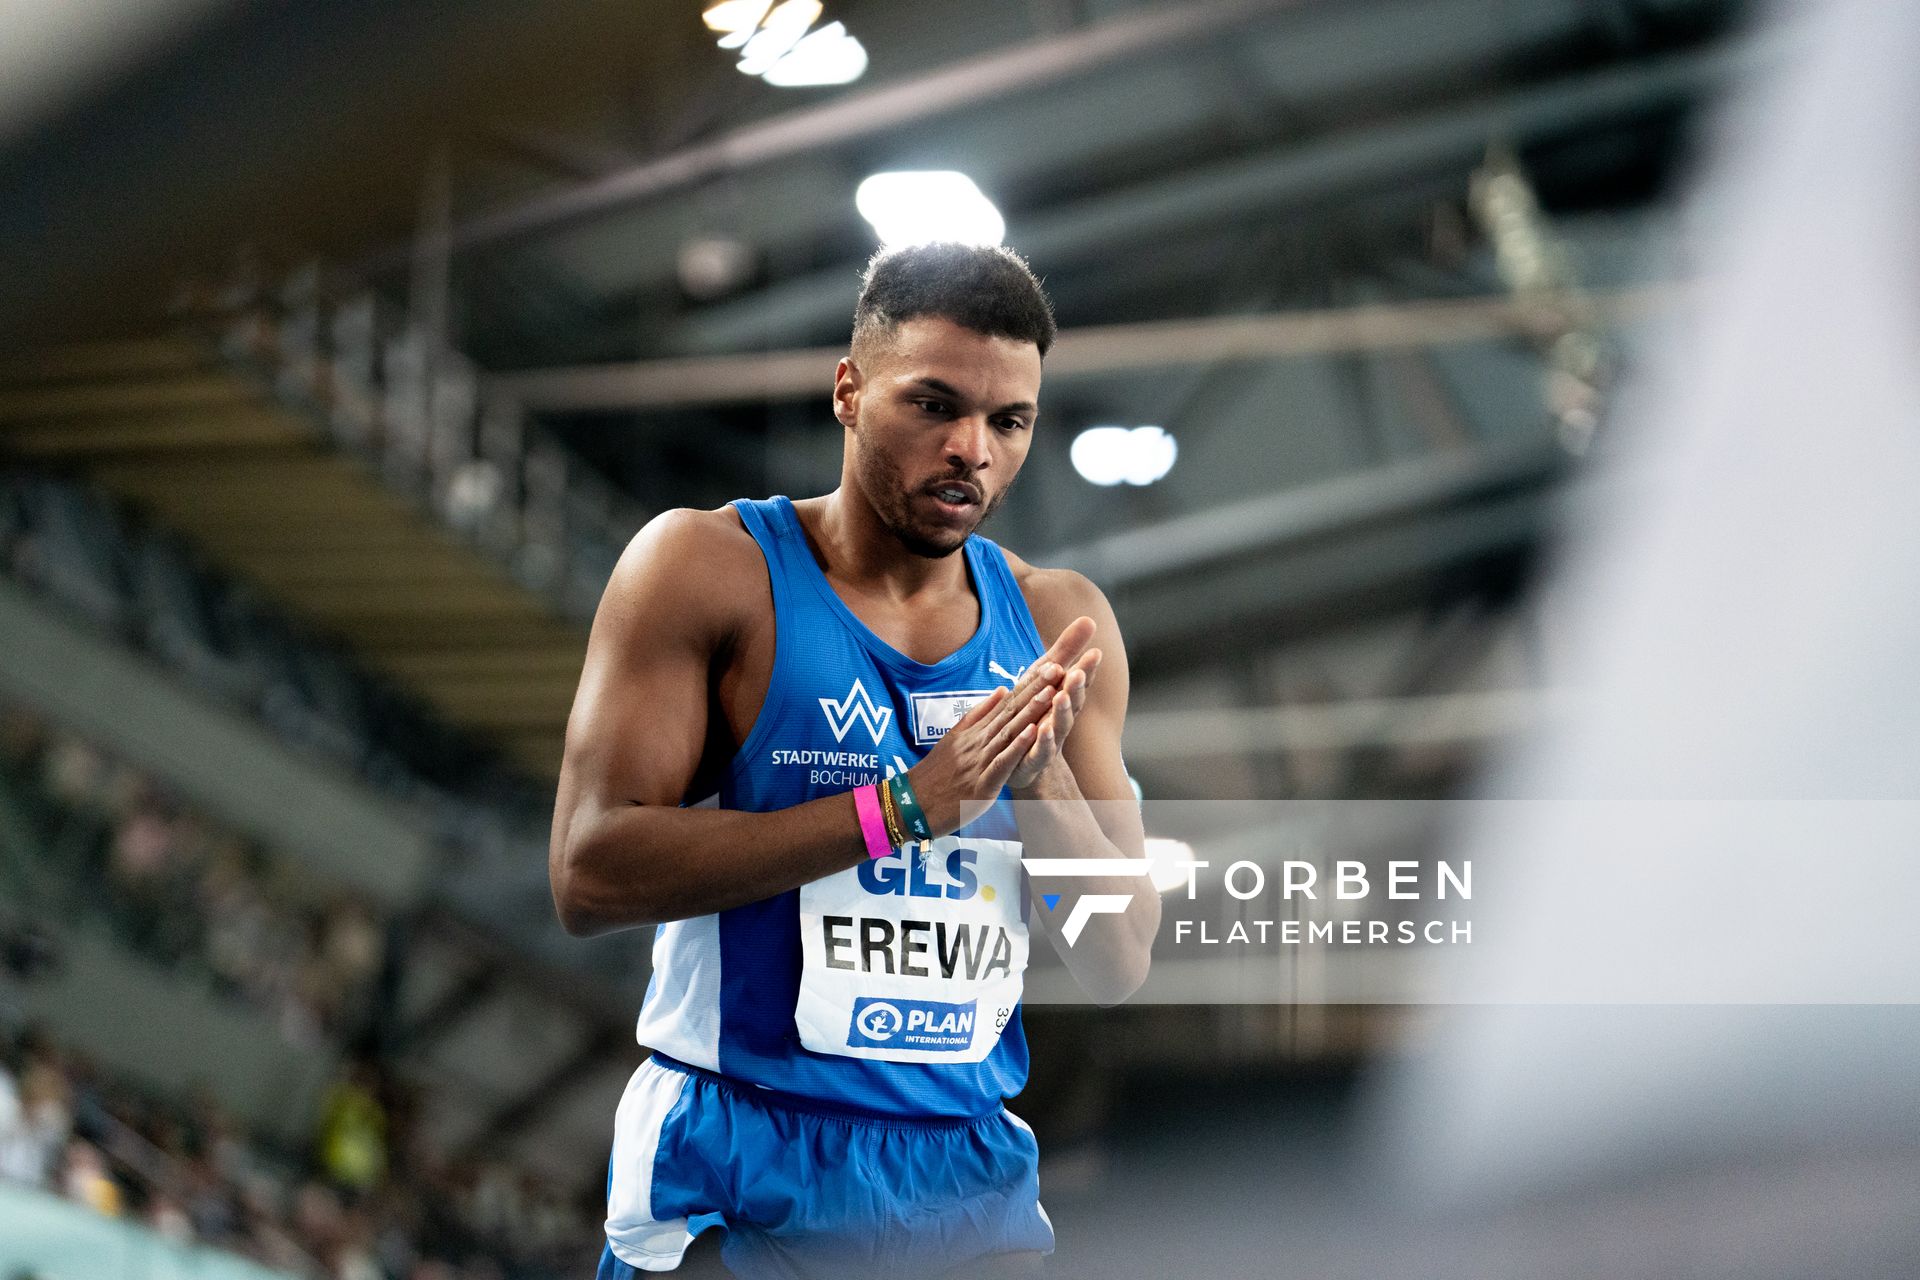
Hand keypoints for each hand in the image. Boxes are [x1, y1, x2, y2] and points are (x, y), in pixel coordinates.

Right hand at [906, 620, 1092, 832]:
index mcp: (975, 731)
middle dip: (1036, 690)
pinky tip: (1033, 732)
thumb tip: (1002, 689)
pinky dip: (1017, 746)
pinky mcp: (982, 784)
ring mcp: (980, 761)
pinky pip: (1002, 762)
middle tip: (1058, 668)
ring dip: (1031, 712)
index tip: (1049, 666)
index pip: (1007, 703)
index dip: (1029, 684)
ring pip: (1009, 732)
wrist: (912, 804)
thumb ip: (979, 714)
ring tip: (1051, 692)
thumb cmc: (936, 775)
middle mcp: (978, 741)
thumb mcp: (955, 738)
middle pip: (1011, 712)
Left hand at [1007, 634, 1100, 791]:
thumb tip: (1089, 618)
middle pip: (1071, 702)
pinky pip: (1038, 750)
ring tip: (1060, 696)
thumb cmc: (1038, 714)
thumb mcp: (1047, 678)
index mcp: (1063, 699)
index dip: (1087, 669)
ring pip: (1057, 726)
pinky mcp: (1032, 760)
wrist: (1025, 763)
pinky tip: (1040, 728)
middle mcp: (1061, 720)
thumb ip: (1067, 651)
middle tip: (1079, 672)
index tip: (1095, 652)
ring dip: (1060, 711)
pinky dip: (1041, 741)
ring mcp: (1049, 741)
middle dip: (1076, 687)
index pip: (1078, 682)